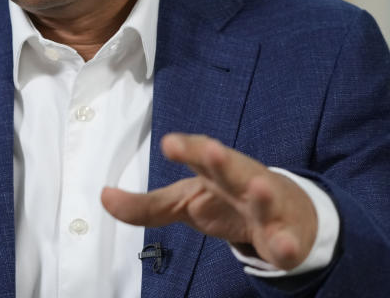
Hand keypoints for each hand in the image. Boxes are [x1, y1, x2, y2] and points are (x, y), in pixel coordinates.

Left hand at [101, 133, 315, 269]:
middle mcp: (242, 181)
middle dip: (224, 160)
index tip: (169, 143)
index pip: (199, 154)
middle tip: (213, 151)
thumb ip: (145, 205)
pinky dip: (286, 244)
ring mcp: (267, 207)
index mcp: (215, 170)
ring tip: (257, 187)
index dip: (187, 148)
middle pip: (234, 167)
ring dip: (261, 194)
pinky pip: (285, 241)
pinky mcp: (284, 236)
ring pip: (265, 199)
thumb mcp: (184, 200)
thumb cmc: (227, 200)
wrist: (285, 215)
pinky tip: (283, 246)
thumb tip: (103, 196)